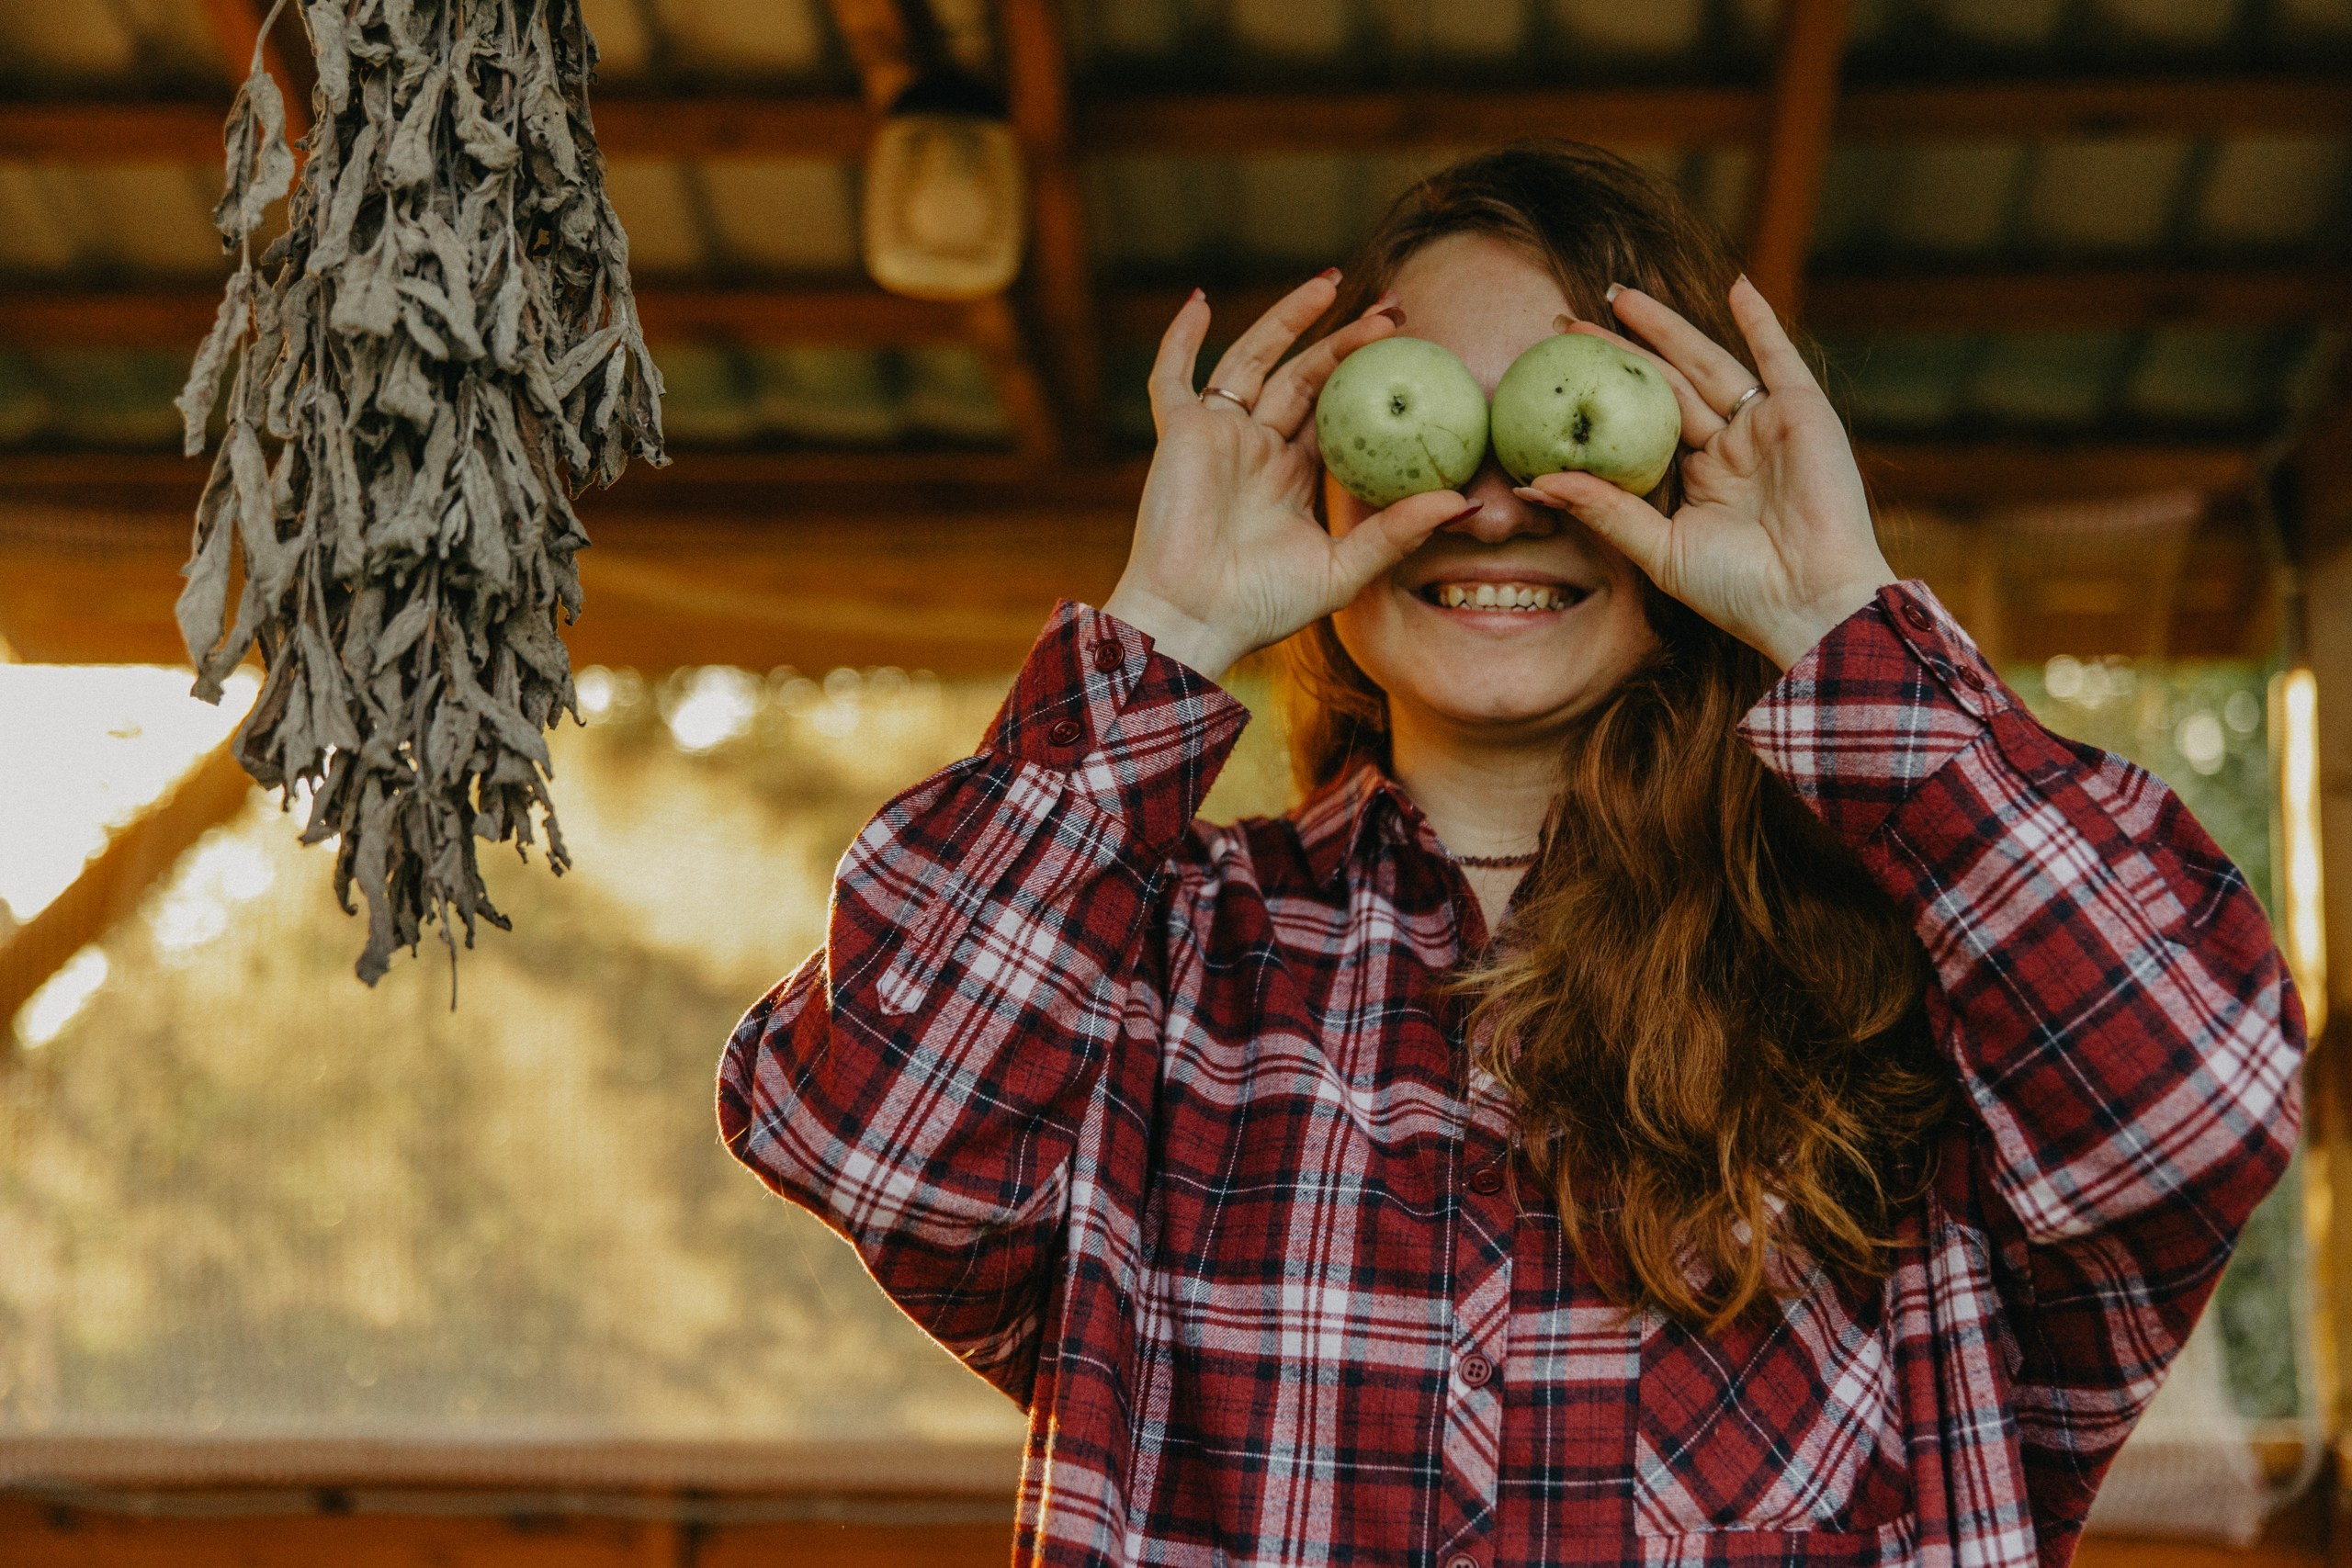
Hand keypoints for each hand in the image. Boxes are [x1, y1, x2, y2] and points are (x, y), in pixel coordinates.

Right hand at [1104, 274, 1480, 683]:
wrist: (1196, 619)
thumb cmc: (1263, 607)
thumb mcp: (1343, 570)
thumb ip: (1396, 533)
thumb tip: (1463, 503)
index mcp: (1295, 475)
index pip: (1340, 412)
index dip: (1373, 378)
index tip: (1416, 349)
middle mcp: (1259, 447)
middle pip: (1305, 374)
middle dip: (1346, 339)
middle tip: (1394, 310)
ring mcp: (1219, 436)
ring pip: (1254, 359)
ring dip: (1286, 319)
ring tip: (1328, 284)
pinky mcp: (1180, 434)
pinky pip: (1173, 376)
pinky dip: (1181, 338)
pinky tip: (1201, 299)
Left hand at [1518, 277, 1894, 670]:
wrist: (1808, 601)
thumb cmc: (1736, 590)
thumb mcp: (1658, 549)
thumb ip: (1605, 511)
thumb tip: (1535, 483)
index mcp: (1699, 478)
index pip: (1640, 423)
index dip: (1602, 396)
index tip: (1557, 372)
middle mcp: (1730, 447)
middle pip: (1666, 383)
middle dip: (1622, 350)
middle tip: (1570, 319)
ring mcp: (1765, 427)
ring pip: (1706, 363)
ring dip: (1668, 327)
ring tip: (1621, 296)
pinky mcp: (1802, 413)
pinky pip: (1778, 358)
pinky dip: (1761, 321)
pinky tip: (1737, 287)